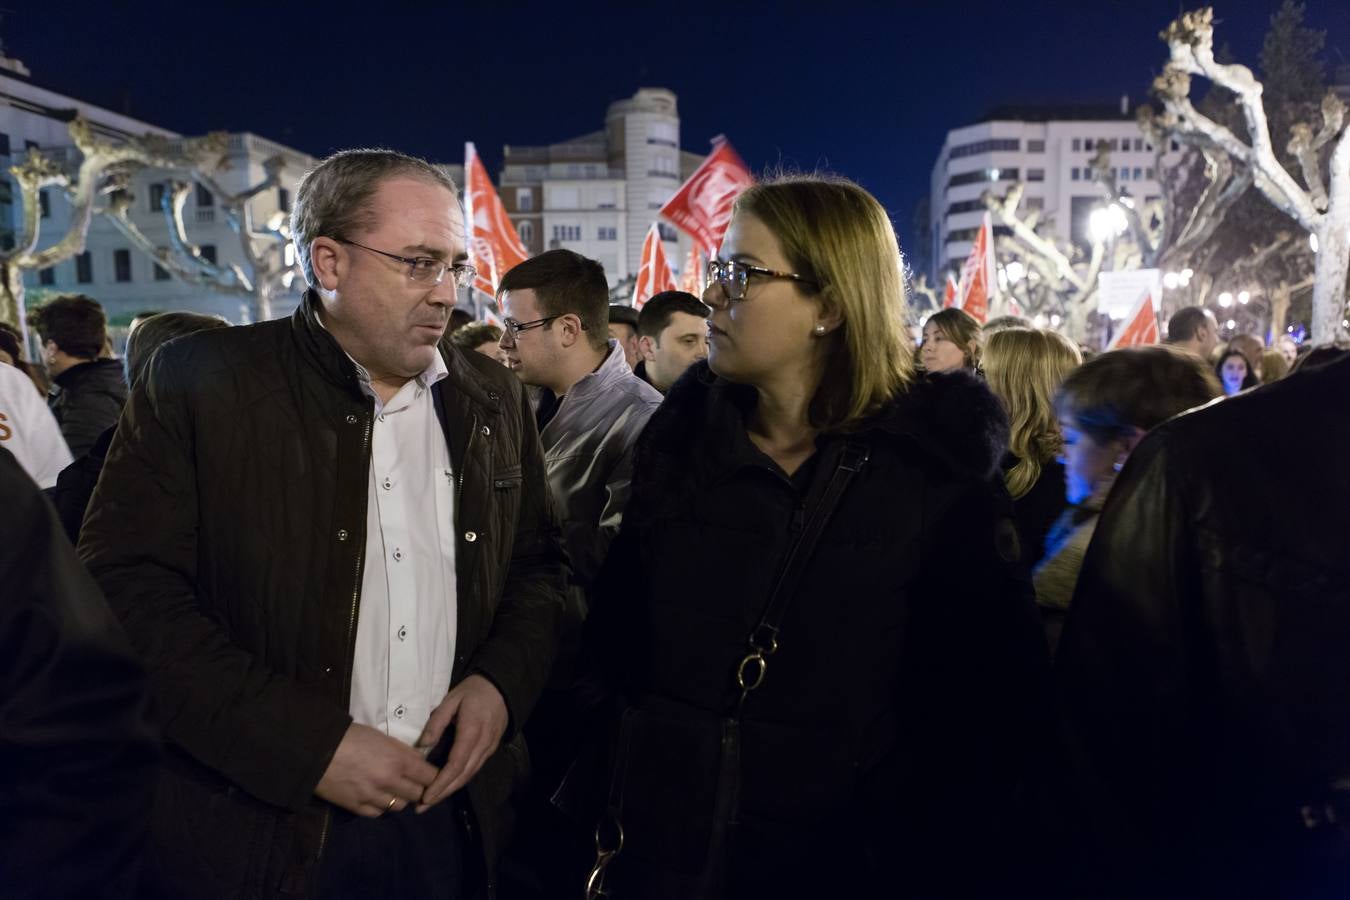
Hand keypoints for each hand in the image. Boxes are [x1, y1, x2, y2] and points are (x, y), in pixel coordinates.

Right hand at [315, 722, 438, 816]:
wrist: (316, 750)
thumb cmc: (351, 736)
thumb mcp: (382, 737)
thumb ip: (403, 751)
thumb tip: (420, 762)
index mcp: (398, 761)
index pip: (429, 777)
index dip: (434, 777)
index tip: (432, 777)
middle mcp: (390, 782)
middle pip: (417, 794)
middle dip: (419, 789)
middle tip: (413, 784)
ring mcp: (373, 797)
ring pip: (399, 806)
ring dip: (399, 798)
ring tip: (392, 790)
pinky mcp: (357, 807)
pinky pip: (378, 813)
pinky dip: (381, 807)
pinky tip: (377, 798)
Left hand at [414, 674, 508, 811]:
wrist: (500, 688)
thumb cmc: (472, 692)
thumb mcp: (451, 700)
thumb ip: (437, 721)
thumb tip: (423, 744)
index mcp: (471, 731)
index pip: (456, 764)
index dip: (441, 782)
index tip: (426, 796)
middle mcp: (482, 744)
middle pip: (462, 775)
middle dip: (443, 793)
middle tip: (422, 807)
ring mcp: (488, 749)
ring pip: (469, 775)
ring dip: (450, 790)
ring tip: (431, 801)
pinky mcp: (490, 750)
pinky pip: (474, 769)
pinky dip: (459, 781)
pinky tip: (446, 786)